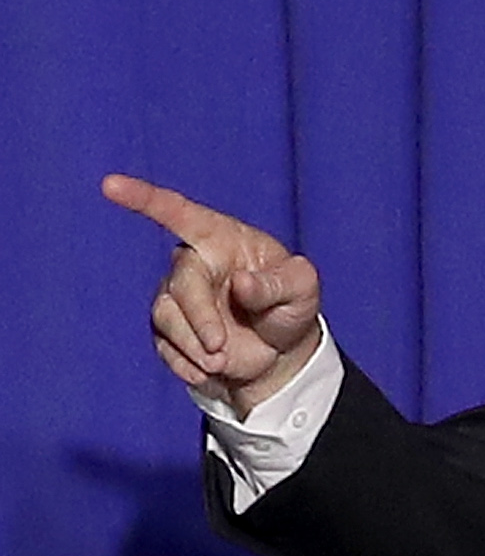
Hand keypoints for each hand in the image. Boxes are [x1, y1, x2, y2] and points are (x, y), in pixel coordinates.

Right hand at [103, 174, 323, 412]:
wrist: (280, 350)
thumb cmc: (292, 304)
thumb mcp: (303, 290)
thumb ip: (279, 284)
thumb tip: (241, 283)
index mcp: (221, 238)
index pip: (179, 212)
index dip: (144, 198)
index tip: (110, 185)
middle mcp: (193, 263)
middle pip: (179, 284)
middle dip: (198, 319)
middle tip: (220, 348)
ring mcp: (176, 296)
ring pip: (165, 316)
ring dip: (194, 345)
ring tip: (222, 360)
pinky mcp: (167, 329)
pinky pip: (163, 345)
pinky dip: (186, 362)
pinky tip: (208, 371)